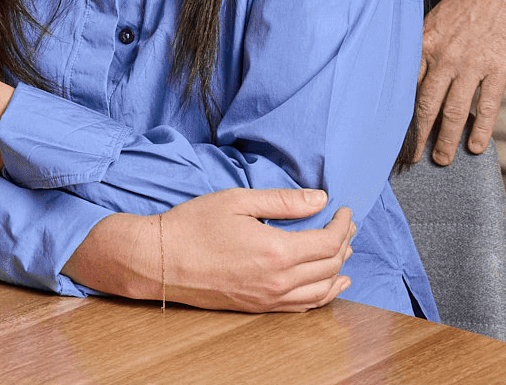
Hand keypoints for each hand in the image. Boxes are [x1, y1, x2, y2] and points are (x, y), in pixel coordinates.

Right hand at [65, 188, 353, 312]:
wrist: (161, 261)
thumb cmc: (193, 226)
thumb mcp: (237, 200)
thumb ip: (283, 201)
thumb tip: (320, 199)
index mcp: (277, 251)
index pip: (328, 242)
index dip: (342, 224)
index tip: (343, 210)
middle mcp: (279, 280)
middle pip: (330, 265)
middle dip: (344, 243)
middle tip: (344, 225)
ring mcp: (270, 298)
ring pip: (322, 290)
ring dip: (339, 270)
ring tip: (344, 252)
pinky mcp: (260, 306)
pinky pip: (304, 305)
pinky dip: (324, 294)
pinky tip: (329, 285)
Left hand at [408, 0, 505, 163]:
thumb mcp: (434, 18)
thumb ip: (424, 46)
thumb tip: (412, 73)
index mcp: (423, 43)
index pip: (405, 85)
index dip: (398, 111)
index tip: (391, 131)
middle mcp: (443, 57)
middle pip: (426, 104)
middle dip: (418, 134)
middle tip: (413, 158)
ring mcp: (471, 65)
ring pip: (454, 110)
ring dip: (447, 138)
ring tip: (442, 158)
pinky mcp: (498, 69)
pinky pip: (486, 105)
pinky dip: (480, 129)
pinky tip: (475, 146)